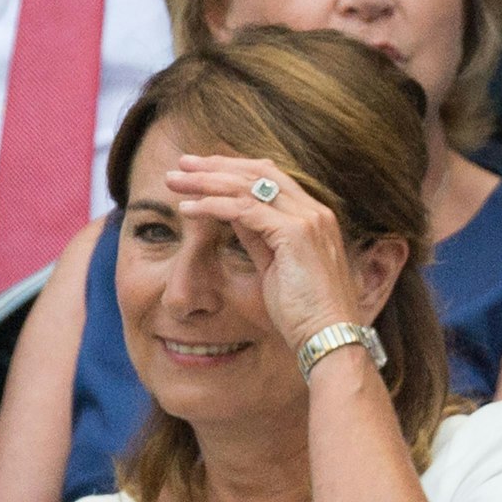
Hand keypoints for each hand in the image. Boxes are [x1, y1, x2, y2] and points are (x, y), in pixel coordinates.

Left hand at [164, 156, 375, 351]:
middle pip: (258, 173)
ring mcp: (308, 220)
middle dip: (215, 166)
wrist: (328, 337)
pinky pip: (243, 210)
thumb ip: (258, 237)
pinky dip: (211, 206)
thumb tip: (232, 213)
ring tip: (174, 182)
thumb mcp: (275, 267)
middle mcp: (315, 212)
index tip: (203, 170)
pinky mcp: (294, 233)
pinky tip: (187, 209)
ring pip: (247, 187)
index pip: (271, 177)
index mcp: (315, 217)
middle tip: (181, 164)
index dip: (234, 169)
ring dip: (205, 181)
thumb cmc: (304, 313)